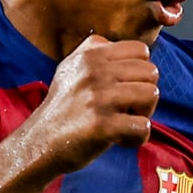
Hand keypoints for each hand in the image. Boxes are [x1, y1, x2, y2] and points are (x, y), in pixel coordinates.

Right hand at [21, 35, 157, 173]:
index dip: (140, 72)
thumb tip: (133, 50)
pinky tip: (120, 140)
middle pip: (151, 72)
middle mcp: (94, 72)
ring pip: (152, 94)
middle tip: (127, 109)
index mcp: (90, 55)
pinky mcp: (102, 125)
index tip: (125, 88)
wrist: (39, 142)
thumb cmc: (63, 108)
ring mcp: (98, 97)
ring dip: (144, 114)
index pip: (141, 50)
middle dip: (145, 93)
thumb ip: (97, 53)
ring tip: (124, 122)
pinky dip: (137, 138)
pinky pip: (144, 126)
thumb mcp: (71, 68)